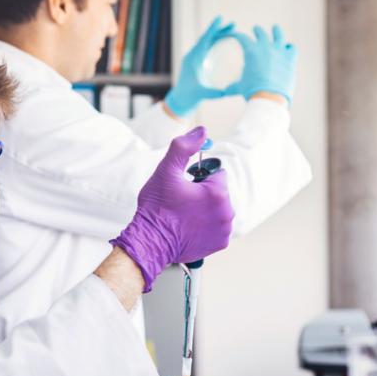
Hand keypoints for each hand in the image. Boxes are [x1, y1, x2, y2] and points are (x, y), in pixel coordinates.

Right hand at [110, 127, 234, 291]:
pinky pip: (217, 227)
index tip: (185, 186)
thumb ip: (184, 147)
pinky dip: (206, 226)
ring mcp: (224, 230)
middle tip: (182, 201)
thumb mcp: (166, 170)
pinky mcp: (219, 243)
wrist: (149, 241)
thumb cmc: (156, 208)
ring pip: (218, 209)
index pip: (217, 174)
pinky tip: (189, 227)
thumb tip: (201, 132)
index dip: (199, 177)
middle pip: (219, 192)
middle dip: (203, 193)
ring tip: (184, 214)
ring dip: (205, 209)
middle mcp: (226, 212)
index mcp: (218, 193)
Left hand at [164, 17, 241, 116]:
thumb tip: (224, 92)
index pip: (204, 40)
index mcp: (193, 59)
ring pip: (207, 43)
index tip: (220, 18)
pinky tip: (224, 43)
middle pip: (207, 38)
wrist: (179, 102)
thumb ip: (212, 93)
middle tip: (233, 24)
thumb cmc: (188, 97)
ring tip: (231, 31)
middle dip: (220, 30)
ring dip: (218, 36)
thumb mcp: (200, 94)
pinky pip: (207, 49)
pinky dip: (216, 44)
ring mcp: (194, 59)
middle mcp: (192, 56)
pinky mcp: (196, 63)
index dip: (213, 29)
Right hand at [232, 25, 296, 102]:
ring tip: (275, 28)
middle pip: (261, 33)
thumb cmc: (252, 92)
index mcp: (251, 51)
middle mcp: (265, 47)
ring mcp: (279, 51)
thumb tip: (225, 91)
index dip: (237, 35)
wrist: (269, 97)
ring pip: (279, 35)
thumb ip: (233, 86)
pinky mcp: (290, 59)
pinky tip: (287, 48)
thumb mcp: (240, 87)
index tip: (236, 35)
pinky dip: (289, 48)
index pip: (242, 38)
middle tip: (256, 29)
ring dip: (276, 31)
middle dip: (257, 30)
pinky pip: (292, 48)